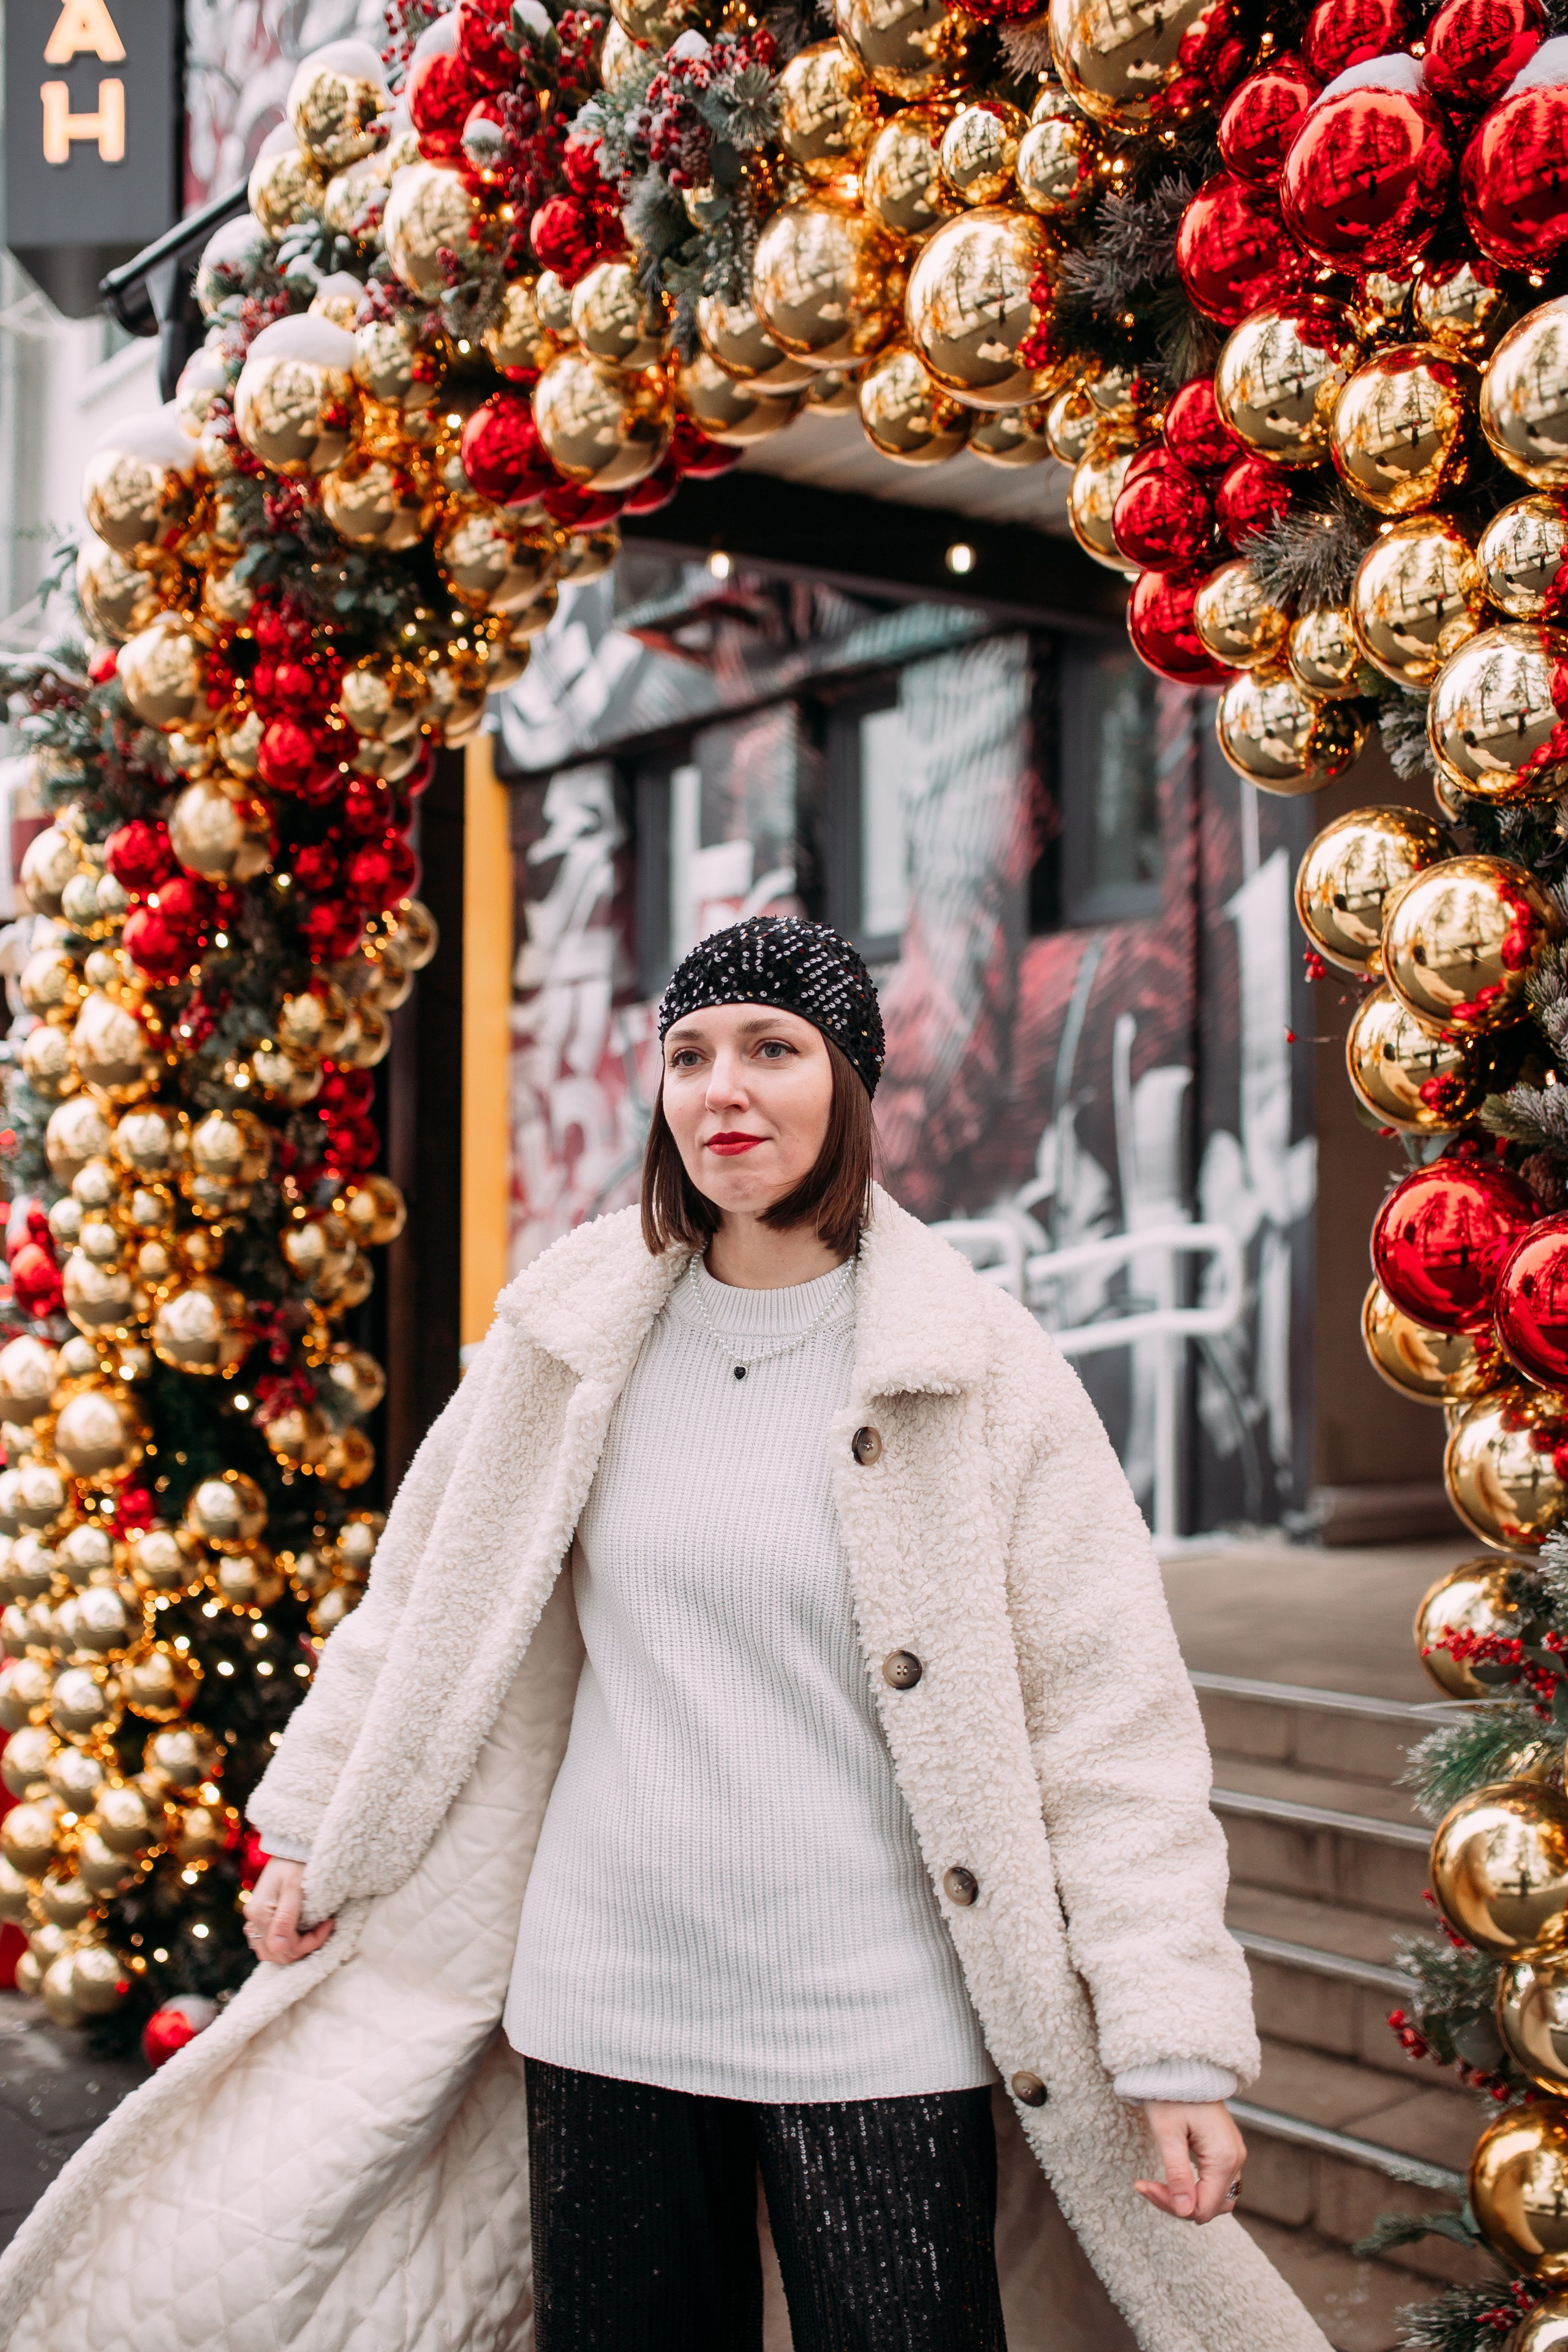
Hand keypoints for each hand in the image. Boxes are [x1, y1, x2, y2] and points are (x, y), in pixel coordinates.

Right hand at [243, 1857, 334, 1965]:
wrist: (290, 1846)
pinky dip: (286, 1943)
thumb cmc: (296, 1863)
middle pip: (277, 1954)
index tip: (329, 1923)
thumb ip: (287, 1917)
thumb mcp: (295, 1887)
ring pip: (271, 1952)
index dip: (310, 1942)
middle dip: (304, 1947)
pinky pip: (269, 1943)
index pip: (285, 1947)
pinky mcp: (259, 1918)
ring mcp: (253, 1920)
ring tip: (314, 1931)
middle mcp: (252, 1920)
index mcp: (259, 1913)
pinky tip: (301, 1932)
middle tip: (325, 1927)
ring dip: (295, 1948)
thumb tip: (279, 1948)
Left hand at [1134, 2101, 1245, 2223]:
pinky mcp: (1226, 2149)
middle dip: (1178, 2204)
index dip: (1174, 2206)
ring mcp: (1233, 2154)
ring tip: (1156, 2185)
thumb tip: (1184, 2212)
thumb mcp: (1168, 2133)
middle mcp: (1235, 2159)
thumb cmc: (1171, 2093)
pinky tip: (1172, 2179)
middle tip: (1147, 2186)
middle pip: (1211, 2206)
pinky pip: (1215, 2182)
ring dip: (1186, 2198)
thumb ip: (1177, 2174)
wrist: (1182, 2065)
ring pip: (1214, 2197)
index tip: (1144, 2186)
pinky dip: (1194, 2187)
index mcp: (1223, 2157)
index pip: (1203, 2207)